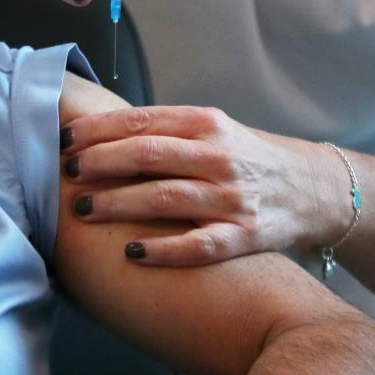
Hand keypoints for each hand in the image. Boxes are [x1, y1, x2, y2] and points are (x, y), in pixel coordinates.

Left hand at [61, 106, 341, 264]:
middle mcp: (219, 155)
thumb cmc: (243, 157)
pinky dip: (164, 250)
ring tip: (83, 209)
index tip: (64, 140)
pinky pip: (200, 245)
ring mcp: (233, 197)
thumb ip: (161, 133)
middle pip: (148, 155)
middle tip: (67, 173)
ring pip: (166, 198)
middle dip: (100, 163)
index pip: (141, 121)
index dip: (97, 130)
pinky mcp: (246, 235)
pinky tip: (132, 253)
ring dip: (118, 204)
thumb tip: (91, 136)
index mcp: (205, 123)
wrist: (311, 188)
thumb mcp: (209, 131)